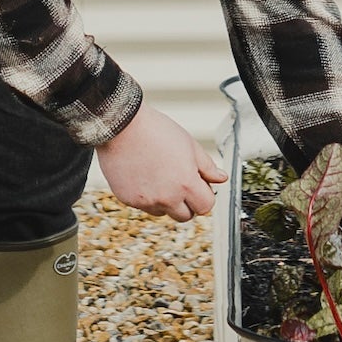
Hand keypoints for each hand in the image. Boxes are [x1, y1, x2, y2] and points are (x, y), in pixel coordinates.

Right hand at [95, 103, 226, 220]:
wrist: (120, 125)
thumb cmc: (155, 131)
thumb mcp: (189, 144)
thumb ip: (207, 166)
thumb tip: (220, 178)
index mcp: (186, 183)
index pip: (206, 206)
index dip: (204, 195)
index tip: (199, 186)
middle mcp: (167, 197)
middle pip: (186, 216)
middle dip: (187, 203)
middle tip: (180, 183)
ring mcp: (146, 201)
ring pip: (163, 212)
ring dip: (166, 202)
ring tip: (159, 177)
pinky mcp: (128, 200)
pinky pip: (143, 206)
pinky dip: (146, 197)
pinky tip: (144, 176)